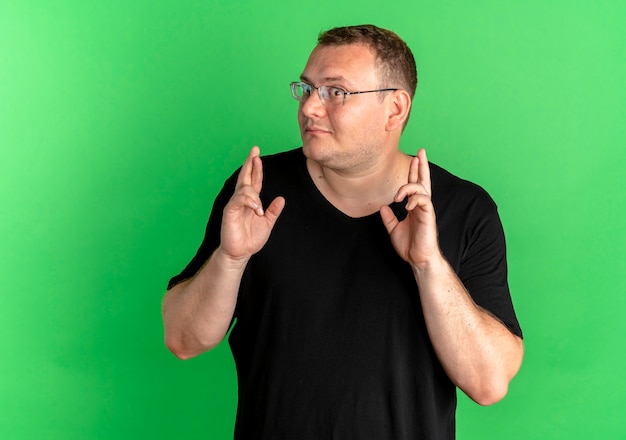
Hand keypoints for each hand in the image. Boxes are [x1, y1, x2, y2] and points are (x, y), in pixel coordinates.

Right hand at [220, 146, 284, 261]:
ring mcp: (235, 204)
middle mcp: (241, 200)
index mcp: (251, 201)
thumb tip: (281, 198)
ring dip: (254, 195)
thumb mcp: (267, 223)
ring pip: (244, 188)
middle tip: (254, 150)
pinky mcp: (230, 211)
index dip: (256, 168)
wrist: (240, 253)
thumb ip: (273, 211)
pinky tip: (256, 208)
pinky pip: (239, 200)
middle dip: (250, 163)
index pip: (254, 180)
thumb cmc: (251, 239)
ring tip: (259, 209)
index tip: (258, 155)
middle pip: (245, 177)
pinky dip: (249, 201)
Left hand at [380, 148, 440, 269]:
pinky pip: (424, 200)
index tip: (415, 158)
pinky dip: (414, 199)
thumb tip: (383, 207)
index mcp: (414, 207)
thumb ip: (389, 217)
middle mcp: (421, 206)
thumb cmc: (409, 246)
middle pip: (424, 181)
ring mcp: (425, 210)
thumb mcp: (394, 229)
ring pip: (421, 188)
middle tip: (421, 151)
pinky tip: (406, 206)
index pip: (415, 185)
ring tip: (397, 197)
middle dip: (422, 166)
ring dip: (408, 187)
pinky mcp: (428, 216)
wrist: (418, 259)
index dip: (415, 171)